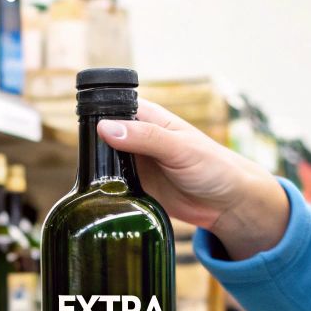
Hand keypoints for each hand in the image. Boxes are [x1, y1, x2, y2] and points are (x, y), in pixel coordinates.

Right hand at [98, 101, 290, 259]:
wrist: (228, 203)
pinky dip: (104, 190)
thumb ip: (144, 137)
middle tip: (87, 161)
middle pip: (101, 136)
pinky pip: (112, 186)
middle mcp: (136, 138)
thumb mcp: (179, 148)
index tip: (81, 129)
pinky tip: (97, 195)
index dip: (95, 115)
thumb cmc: (213, 166)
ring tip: (90, 180)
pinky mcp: (134, 187)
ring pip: (103, 163)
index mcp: (147, 118)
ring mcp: (134, 163)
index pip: (111, 108)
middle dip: (91, 147)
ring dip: (96, 171)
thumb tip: (105, 128)